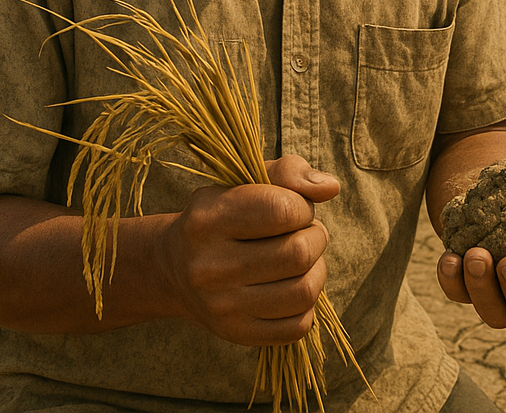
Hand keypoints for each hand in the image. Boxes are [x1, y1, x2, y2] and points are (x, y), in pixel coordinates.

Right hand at [158, 155, 339, 345]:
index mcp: (208, 220)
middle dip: (316, 236)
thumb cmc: (223, 212)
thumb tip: (331, 188)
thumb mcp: (245, 179)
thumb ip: (290, 172)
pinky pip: (298, 325)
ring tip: (301, 257)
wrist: (174, 268)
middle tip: (303, 232)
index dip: (304, 206)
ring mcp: (221, 306)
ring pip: (304, 291)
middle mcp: (209, 267)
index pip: (283, 210)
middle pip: (298, 253)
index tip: (296, 207)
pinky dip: (307, 303)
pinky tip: (291, 285)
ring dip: (317, 269)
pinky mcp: (236, 334)